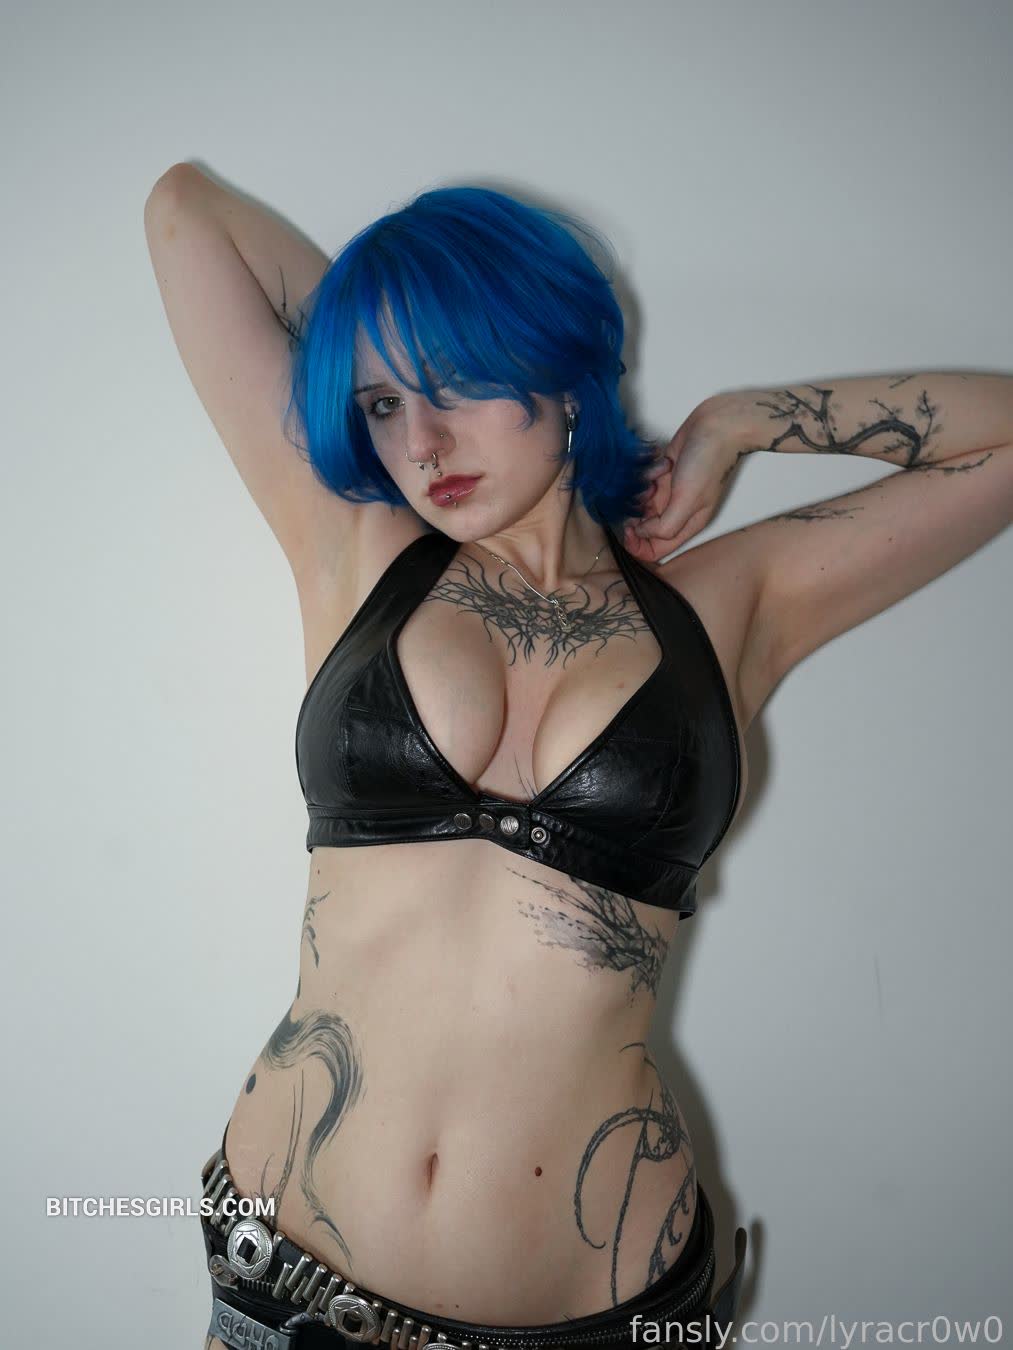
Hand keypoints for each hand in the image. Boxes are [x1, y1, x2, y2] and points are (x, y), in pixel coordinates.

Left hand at [622, 394, 754, 561]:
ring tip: (659, 472)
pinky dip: (647, 470)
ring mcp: (668, 491)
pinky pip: (642, 479)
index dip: (637, 545)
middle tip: (646, 493)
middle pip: (642, 527)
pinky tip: (663, 461)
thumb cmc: (708, 462)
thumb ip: (665, 526)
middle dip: (638, 510)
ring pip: (639, 501)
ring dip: (643, 486)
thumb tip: (641, 533)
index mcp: (686, 524)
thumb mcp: (688, 500)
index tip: (628, 528)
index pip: (654, 550)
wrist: (718, 425)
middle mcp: (676, 511)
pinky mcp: (662, 473)